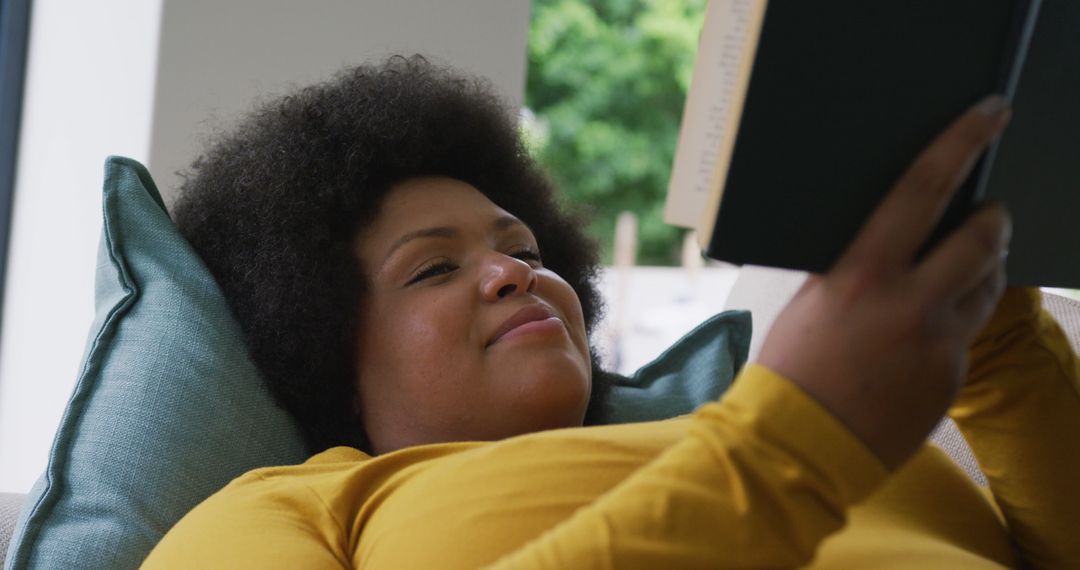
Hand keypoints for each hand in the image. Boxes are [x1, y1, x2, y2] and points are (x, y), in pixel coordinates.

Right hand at [757, 96, 1012, 469]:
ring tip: (958, 272)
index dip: (961, 143)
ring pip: (989, 286)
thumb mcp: (814, 300)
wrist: (801, 444)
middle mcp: (911, 303)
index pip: (923, 190)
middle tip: (990, 211)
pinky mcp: (953, 378)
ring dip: (983, 268)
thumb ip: (857, 268)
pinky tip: (921, 338)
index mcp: (864, 274)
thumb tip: (890, 240)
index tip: (991, 112)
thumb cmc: (793, 368)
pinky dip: (954, 324)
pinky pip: (969, 335)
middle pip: (984, 237)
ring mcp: (939, 343)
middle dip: (994, 217)